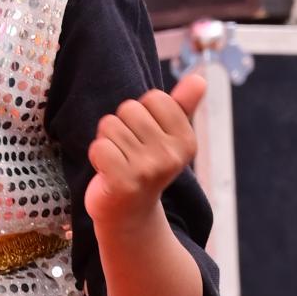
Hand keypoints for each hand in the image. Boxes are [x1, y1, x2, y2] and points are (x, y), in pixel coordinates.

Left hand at [86, 70, 205, 232]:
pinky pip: (99, 146)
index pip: (154, 97)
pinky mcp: (124, 182)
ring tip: (119, 162)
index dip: (142, 113)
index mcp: (186, 141)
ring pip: (110, 125)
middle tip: (129, 153)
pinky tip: (108, 173)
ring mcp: (148, 170)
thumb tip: (200, 78)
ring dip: (108, 142)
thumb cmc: (147, 169)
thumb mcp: (169, 138)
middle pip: (129, 109)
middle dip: (122, 127)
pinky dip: (97, 157)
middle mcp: (171, 156)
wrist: (130, 217)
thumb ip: (182, 106)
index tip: (145, 138)